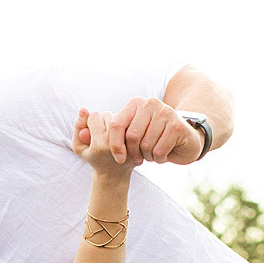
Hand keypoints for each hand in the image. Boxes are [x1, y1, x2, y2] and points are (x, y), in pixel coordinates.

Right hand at [72, 109, 137, 176]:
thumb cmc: (94, 158)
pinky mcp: (136, 140)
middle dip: (103, 122)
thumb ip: (78, 128)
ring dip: (113, 122)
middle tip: (102, 134)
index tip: (92, 132)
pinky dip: (124, 125)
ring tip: (111, 135)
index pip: (94, 116)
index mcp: (99, 144)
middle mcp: (114, 142)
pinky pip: (129, 122)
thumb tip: (83, 109)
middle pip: (107, 115)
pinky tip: (121, 135)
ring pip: (118, 117)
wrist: (114, 174)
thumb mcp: (79, 147)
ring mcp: (126, 141)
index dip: (91, 122)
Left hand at [77, 96, 199, 165]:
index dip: (115, 146)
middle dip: (133, 153)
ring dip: (146, 157)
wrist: (183, 141)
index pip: (115, 125)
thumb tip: (80, 122)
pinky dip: (158, 158)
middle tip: (138, 159)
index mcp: (134, 103)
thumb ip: (99, 131)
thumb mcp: (124, 135)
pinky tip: (162, 155)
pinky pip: (159, 150)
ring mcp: (165, 112)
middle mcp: (150, 103)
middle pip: (131, 137)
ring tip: (150, 155)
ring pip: (145, 145)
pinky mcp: (178, 125)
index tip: (118, 159)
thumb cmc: (148, 140)